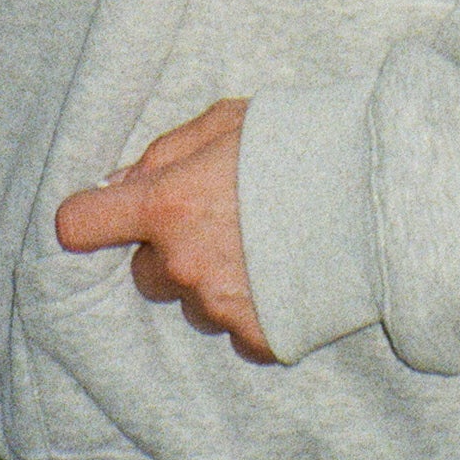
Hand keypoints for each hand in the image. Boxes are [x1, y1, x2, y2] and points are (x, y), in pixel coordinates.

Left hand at [53, 98, 275, 363]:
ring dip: (213, 281)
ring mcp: (219, 307)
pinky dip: (253, 308)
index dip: (89, 221)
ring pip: (193, 303)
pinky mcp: (257, 339)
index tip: (97, 221)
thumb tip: (120, 185)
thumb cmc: (300, 143)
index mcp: (168, 204)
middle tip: (221, 221)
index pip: (83, 224)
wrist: (376, 194)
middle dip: (171, 251)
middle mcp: (184, 264)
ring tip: (266, 246)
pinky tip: (285, 276)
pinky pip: (235, 330)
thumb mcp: (227, 121)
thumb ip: (165, 153)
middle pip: (146, 273)